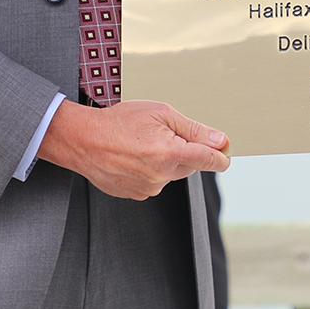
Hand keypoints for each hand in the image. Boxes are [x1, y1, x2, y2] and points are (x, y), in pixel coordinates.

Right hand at [37, 98, 229, 198]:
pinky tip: (135, 157)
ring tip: (143, 144)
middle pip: (190, 166)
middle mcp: (161, 175)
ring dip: (167, 161)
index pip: (208, 160)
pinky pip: (155, 182)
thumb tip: (220, 140)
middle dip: (186, 151)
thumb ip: (193, 129)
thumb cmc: (120, 122)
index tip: (226, 156)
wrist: (83, 140)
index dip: (221, 158)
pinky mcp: (136, 195)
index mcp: (169, 153)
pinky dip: (151, 171)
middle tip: (164, 135)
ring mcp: (148, 188)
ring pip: (171, 174)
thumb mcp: (160, 113)